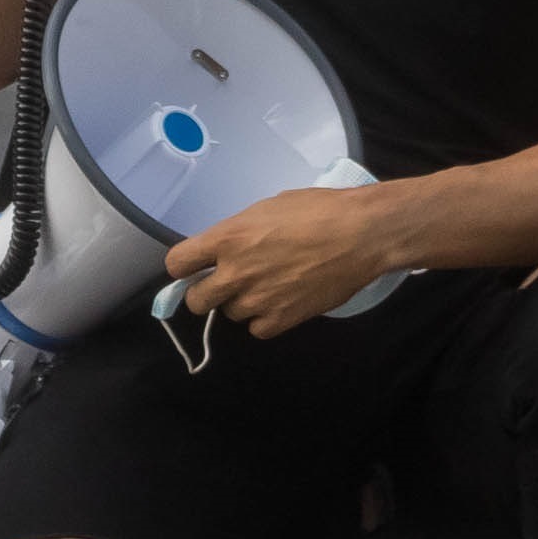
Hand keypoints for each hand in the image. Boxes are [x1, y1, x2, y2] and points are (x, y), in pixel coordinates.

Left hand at [159, 183, 400, 342]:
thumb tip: (228, 247)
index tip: (193, 266)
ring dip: (241, 303)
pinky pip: (257, 329)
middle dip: (207, 292)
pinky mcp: (282, 320)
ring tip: (267, 286)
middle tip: (229, 281)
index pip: (177, 263)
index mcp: (227, 238)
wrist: (360, 235)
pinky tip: (280, 303)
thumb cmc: (317, 210)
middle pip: (196, 300)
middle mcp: (235, 273)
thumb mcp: (267, 209)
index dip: (183, 266)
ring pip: (230, 314)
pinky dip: (265, 320)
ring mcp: (257, 300)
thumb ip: (239, 232)